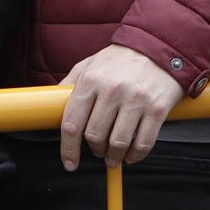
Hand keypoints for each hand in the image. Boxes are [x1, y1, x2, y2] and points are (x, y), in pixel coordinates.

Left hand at [58, 43, 185, 169]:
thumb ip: (69, 85)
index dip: (68, 149)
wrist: (158, 47)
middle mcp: (112, 90)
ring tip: (113, 156)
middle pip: (95, 136)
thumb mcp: (89, 64)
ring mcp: (136, 100)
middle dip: (94, 150)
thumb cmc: (120, 59)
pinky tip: (131, 155)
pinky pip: (143, 144)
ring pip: (118, 144)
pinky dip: (135, 156)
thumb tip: (51, 107)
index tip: (69, 162)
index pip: (72, 123)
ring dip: (114, 157)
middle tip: (97, 151)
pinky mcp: (157, 108)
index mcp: (91, 80)